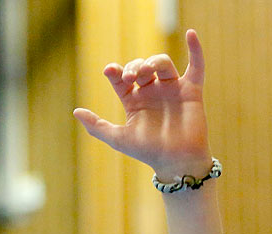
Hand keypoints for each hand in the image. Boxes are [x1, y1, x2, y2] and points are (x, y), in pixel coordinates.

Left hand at [73, 29, 211, 179]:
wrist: (175, 161)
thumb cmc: (147, 151)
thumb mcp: (117, 138)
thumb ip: (96, 126)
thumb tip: (76, 111)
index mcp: (134, 101)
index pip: (121, 79)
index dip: (115, 72)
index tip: (110, 70)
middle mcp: (152, 92)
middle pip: (141, 67)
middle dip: (134, 67)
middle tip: (130, 76)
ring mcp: (171, 89)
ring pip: (162, 64)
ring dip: (153, 62)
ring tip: (145, 71)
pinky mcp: (191, 90)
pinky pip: (196, 66)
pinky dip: (195, 49)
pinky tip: (191, 34)